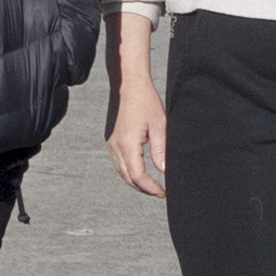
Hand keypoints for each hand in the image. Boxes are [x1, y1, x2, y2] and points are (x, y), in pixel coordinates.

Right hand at [108, 22, 168, 199]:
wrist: (128, 84)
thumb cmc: (146, 101)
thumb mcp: (160, 126)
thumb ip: (161, 150)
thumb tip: (164, 171)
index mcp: (127, 145)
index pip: (138, 177)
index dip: (151, 188)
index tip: (163, 192)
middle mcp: (115, 146)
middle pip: (128, 178)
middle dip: (144, 188)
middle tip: (160, 192)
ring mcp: (111, 143)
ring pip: (122, 171)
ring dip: (136, 181)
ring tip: (152, 184)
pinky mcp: (111, 139)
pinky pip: (119, 162)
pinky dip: (129, 170)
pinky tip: (141, 170)